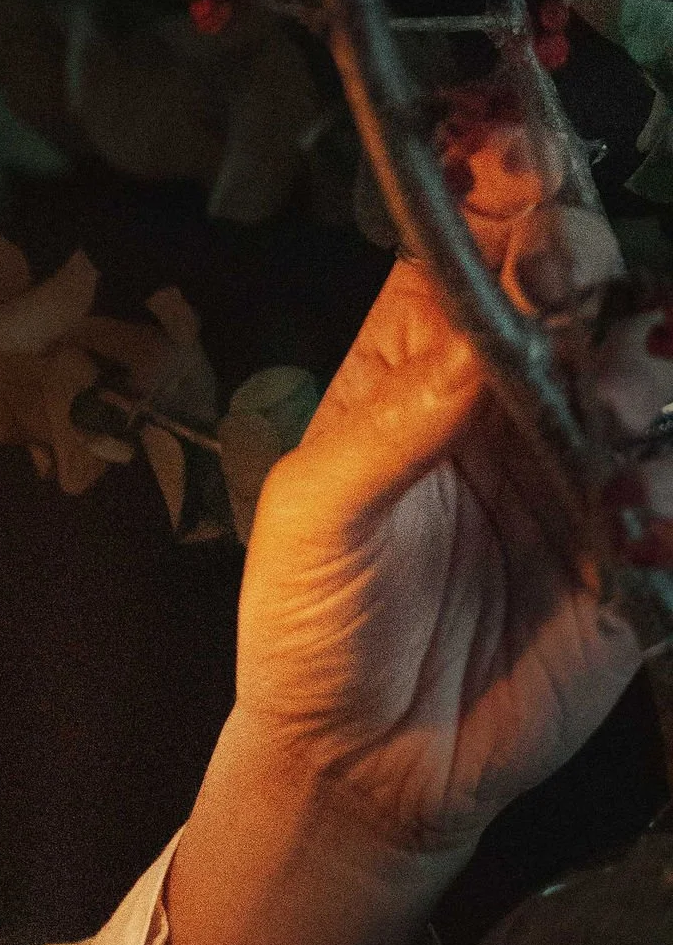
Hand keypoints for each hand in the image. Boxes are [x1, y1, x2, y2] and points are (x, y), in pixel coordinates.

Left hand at [231, 203, 661, 862]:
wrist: (359, 767)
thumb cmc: (309, 629)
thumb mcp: (313, 518)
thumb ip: (389, 427)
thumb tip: (472, 342)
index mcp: (422, 374)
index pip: (476, 258)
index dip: (507, 207)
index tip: (529, 177)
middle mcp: (513, 408)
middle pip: (586, 302)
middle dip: (597, 280)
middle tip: (583, 292)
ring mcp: (581, 477)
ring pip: (652, 381)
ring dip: (647, 373)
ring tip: (616, 403)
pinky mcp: (631, 559)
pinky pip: (672, 496)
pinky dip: (667, 487)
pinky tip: (637, 501)